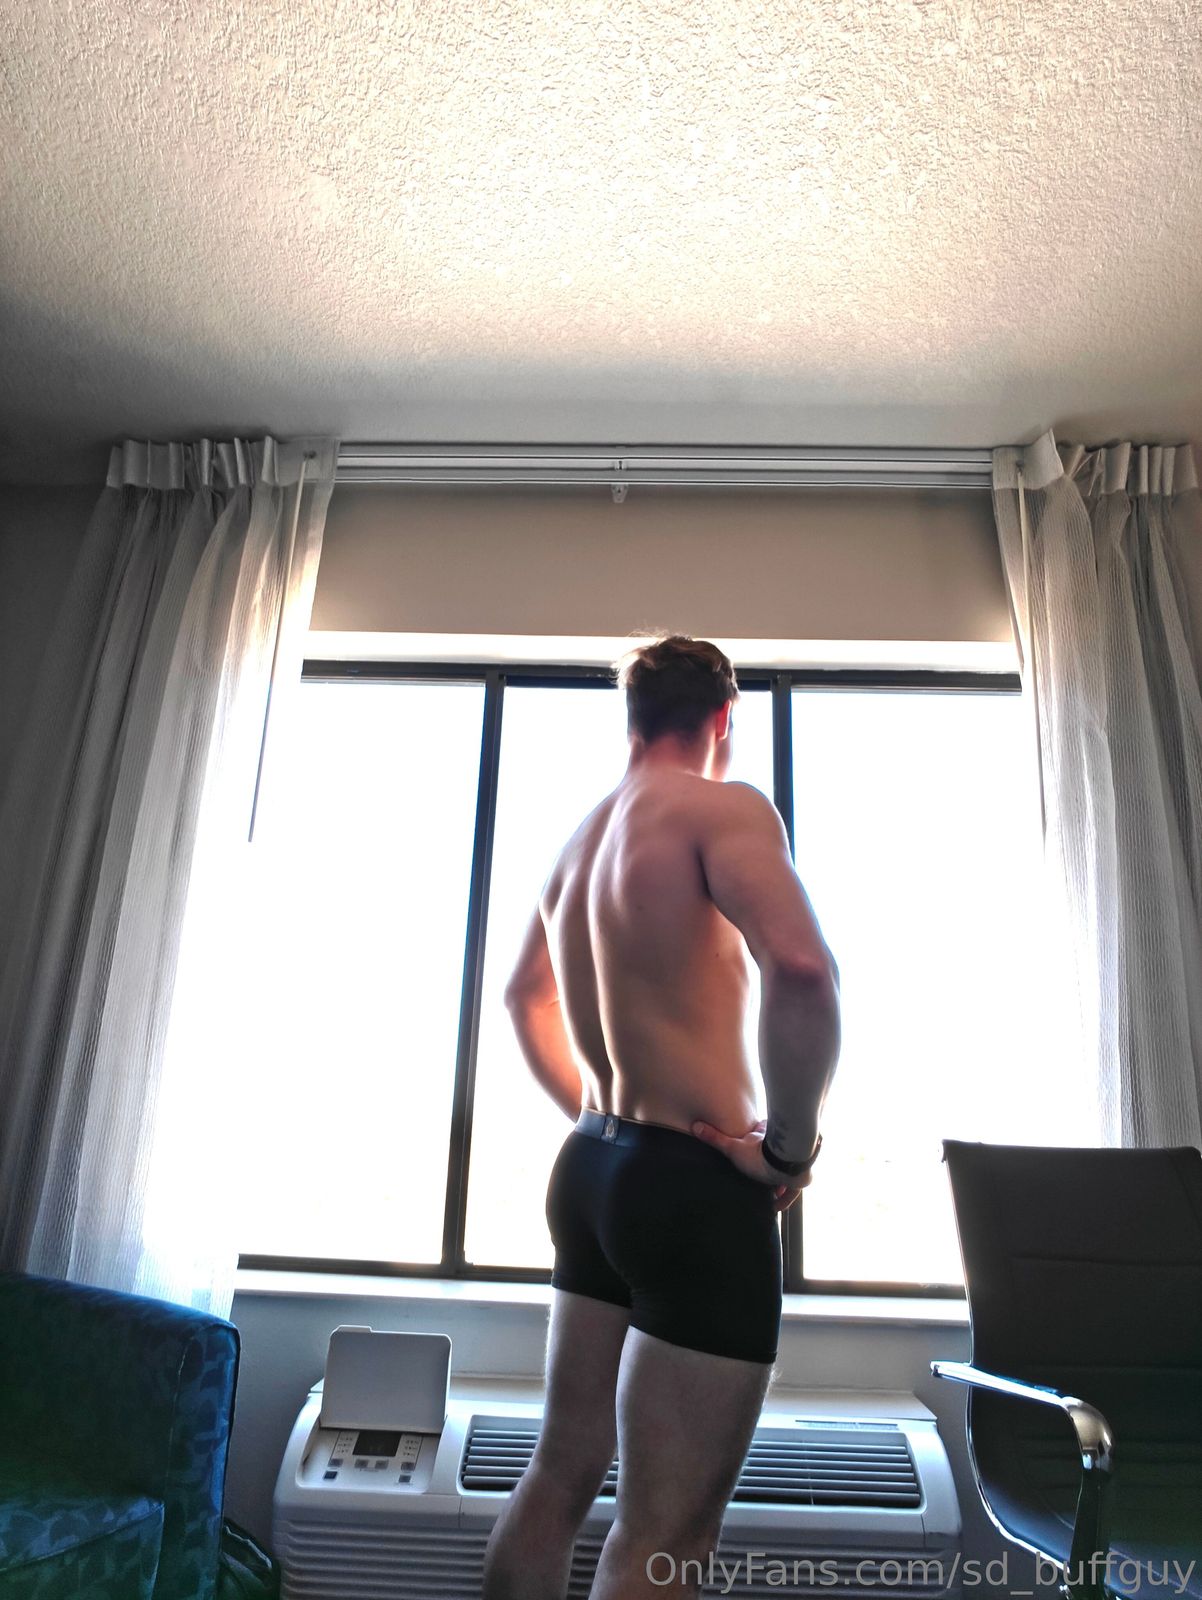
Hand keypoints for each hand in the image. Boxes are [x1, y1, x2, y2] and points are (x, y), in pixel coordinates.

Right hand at [691, 1116, 812, 1213]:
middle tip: (758, 1167)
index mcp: (765, 1136)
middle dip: (767, 1156)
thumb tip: (696, 1125)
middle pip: (774, 1149)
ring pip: (785, 1168)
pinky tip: (777, 1206)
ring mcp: (792, 1162)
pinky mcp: (799, 1179)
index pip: (761, 1128)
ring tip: (768, 1188)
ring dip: (778, 1177)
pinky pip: (792, 1189)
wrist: (786, 1165)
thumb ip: (716, 1138)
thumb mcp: (734, 1148)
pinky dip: (785, 1197)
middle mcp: (781, 1147)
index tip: (753, 1133)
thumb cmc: (759, 1155)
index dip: (757, 1130)